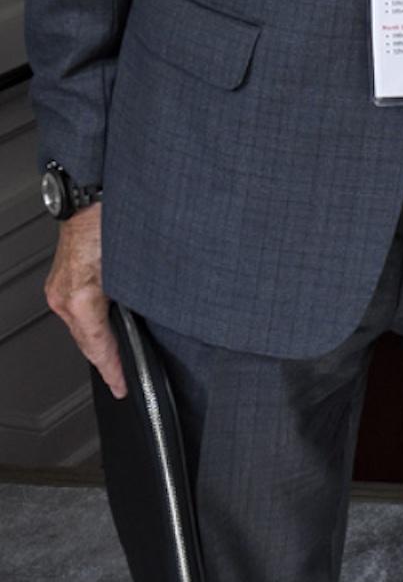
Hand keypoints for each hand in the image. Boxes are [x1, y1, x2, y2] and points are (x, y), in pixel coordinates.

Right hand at [45, 207, 124, 399]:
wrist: (92, 195)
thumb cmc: (113, 221)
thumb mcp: (134, 264)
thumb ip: (140, 294)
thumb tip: (160, 313)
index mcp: (81, 297)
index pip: (98, 346)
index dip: (113, 369)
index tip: (121, 386)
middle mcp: (65, 296)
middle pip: (87, 342)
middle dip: (106, 362)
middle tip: (122, 382)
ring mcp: (61, 289)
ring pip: (82, 328)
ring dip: (99, 343)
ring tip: (117, 362)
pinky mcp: (65, 280)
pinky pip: (78, 313)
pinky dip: (93, 325)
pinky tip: (107, 329)